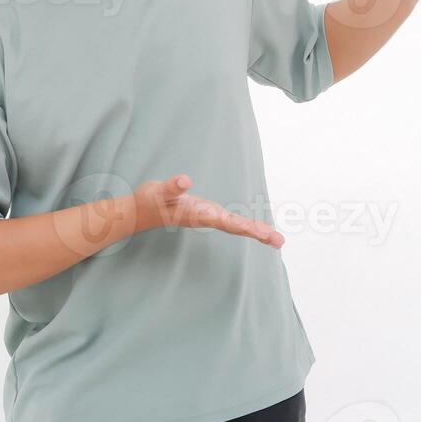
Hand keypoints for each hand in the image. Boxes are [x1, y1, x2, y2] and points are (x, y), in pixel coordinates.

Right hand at [133, 175, 284, 248]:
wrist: (141, 211)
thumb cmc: (150, 201)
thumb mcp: (159, 191)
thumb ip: (172, 186)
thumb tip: (185, 179)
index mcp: (198, 214)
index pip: (226, 221)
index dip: (244, 225)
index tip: (261, 232)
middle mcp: (206, 217)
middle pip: (236, 227)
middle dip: (257, 233)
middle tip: (279, 241)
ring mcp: (207, 216)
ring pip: (235, 226)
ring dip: (256, 232)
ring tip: (277, 240)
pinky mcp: (207, 213)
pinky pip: (231, 222)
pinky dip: (246, 226)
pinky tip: (259, 229)